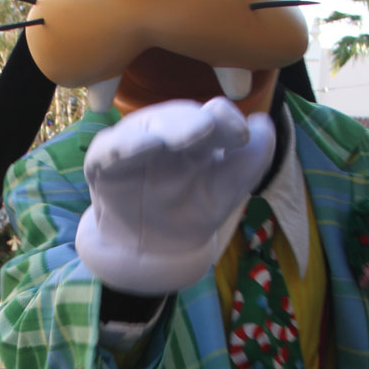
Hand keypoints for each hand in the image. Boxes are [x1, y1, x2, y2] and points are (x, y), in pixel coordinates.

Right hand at [75, 97, 275, 294]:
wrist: (153, 251)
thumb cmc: (191, 212)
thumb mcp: (228, 191)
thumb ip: (252, 161)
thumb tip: (264, 123)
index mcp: (198, 134)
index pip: (213, 116)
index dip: (227, 121)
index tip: (243, 137)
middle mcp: (165, 132)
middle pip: (180, 116)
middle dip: (193, 121)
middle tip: (209, 126)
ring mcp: (134, 145)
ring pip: (146, 127)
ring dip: (164, 129)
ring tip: (181, 137)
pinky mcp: (104, 163)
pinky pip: (110, 149)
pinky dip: (125, 145)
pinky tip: (144, 146)